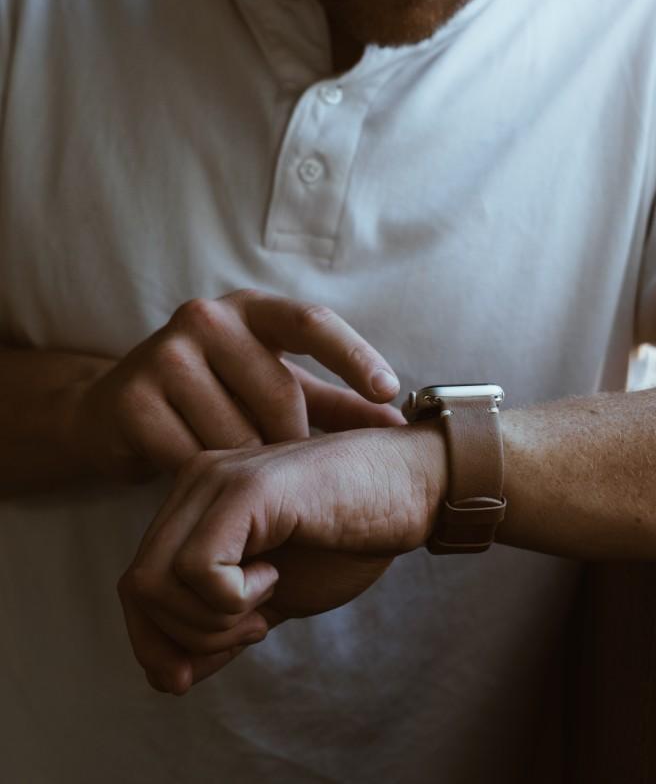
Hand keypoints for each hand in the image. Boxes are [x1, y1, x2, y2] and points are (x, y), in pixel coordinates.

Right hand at [69, 290, 402, 479]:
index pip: (312, 323)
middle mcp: (207, 318)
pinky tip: (200, 478)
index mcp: (253, 310)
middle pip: (281, 394)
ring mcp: (164, 354)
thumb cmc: (219, 398)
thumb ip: (339, 406)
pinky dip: (206, 478)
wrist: (119, 414)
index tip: (388, 390)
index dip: (354, 355)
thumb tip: (402, 426)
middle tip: (288, 470)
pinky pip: (192, 457)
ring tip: (237, 470)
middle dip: (293, 442)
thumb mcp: (280, 391)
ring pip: (237, 433)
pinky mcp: (131, 398)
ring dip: (247, 466)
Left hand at [118, 423, 445, 693]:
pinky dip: (231, 598)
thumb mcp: (274, 595)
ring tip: (267, 599)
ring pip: (154, 583)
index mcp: (198, 503)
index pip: (139, 587)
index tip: (235, 641)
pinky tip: (276, 576)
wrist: (414, 486)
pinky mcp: (249, 489)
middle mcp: (197, 483)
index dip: (168, 639)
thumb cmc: (351, 534)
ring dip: (211, 621)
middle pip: (137, 589)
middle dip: (188, 638)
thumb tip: (166, 675)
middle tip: (255, 627)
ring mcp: (219, 480)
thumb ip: (218, 626)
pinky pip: (198, 569)